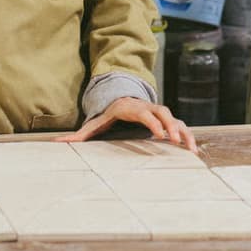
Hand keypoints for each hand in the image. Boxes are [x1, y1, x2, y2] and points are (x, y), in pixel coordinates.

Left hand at [54, 97, 196, 152]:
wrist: (123, 99)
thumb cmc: (109, 115)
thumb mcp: (95, 123)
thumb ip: (79, 135)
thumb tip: (58, 144)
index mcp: (132, 108)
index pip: (143, 113)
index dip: (151, 122)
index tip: (159, 135)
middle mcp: (148, 108)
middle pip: (163, 113)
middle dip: (170, 126)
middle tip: (175, 140)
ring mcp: (159, 113)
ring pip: (175, 119)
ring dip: (183, 132)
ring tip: (190, 149)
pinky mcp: (166, 121)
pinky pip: (180, 126)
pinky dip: (188, 136)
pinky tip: (193, 151)